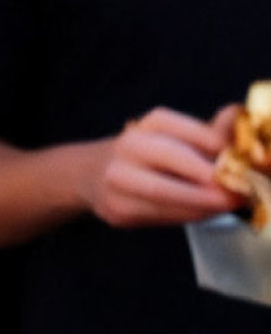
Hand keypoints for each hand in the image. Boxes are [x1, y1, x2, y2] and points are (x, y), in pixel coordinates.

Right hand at [80, 105, 241, 226]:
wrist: (90, 175)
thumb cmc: (145, 156)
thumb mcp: (176, 138)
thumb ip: (209, 133)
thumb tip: (237, 117)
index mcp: (151, 123)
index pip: (193, 132)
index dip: (220, 149)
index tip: (243, 164)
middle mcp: (129, 146)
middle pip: (174, 159)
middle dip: (208, 181)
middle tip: (234, 194)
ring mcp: (117, 179)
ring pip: (163, 193)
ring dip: (199, 204)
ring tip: (223, 207)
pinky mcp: (115, 210)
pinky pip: (156, 215)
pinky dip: (184, 216)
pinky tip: (200, 213)